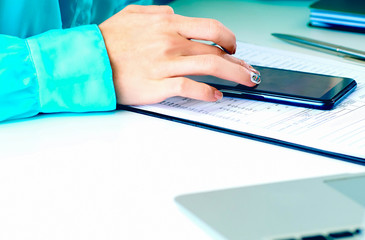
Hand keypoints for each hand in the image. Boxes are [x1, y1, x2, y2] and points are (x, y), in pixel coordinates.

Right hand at [99, 5, 257, 104]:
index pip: (210, 28)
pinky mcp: (158, 85)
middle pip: (216, 49)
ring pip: (210, 66)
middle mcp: (170, 42)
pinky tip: (216, 96)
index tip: (233, 47)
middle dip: (238, 60)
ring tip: (246, 81)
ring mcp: (165, 64)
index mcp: (167, 24)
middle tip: (248, 70)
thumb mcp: (132, 15)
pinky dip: (207, 93)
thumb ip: (157, 13)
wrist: (87, 61)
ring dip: (234, 74)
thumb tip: (175, 16)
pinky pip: (190, 87)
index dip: (228, 38)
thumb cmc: (108, 41)